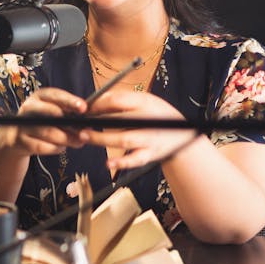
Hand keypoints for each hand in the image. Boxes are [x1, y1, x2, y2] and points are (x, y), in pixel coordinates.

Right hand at [0, 87, 86, 156]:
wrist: (17, 137)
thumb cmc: (43, 122)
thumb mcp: (54, 111)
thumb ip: (70, 113)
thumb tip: (91, 119)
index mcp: (39, 96)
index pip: (54, 95)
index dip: (69, 101)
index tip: (83, 108)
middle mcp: (29, 107)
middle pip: (48, 112)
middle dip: (68, 121)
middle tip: (84, 130)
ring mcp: (23, 124)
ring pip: (47, 132)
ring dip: (66, 138)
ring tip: (79, 141)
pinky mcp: (20, 141)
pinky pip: (42, 146)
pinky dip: (55, 148)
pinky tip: (62, 147)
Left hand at [82, 90, 197, 170]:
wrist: (184, 137)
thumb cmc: (158, 117)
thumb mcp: (146, 101)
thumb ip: (124, 100)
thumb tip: (96, 101)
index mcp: (146, 103)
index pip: (118, 100)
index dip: (99, 103)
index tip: (86, 107)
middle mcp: (149, 120)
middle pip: (119, 119)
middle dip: (97, 120)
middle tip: (80, 122)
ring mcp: (150, 139)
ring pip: (124, 139)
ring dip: (102, 138)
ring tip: (85, 136)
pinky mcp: (150, 154)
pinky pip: (135, 159)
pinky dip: (122, 162)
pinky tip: (108, 163)